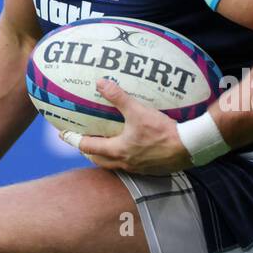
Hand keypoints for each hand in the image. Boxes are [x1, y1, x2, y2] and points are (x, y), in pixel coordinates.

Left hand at [66, 78, 190, 175]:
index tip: (63, 135)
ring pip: (113, 165)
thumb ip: (118, 97)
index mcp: (117, 150)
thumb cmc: (162, 131)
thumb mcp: (138, 111)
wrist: (189, 147)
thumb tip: (101, 83)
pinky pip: (129, 166)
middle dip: (87, 151)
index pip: (88, 146)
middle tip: (82, 141)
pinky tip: (129, 149)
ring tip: (102, 145)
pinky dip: (121, 158)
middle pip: (98, 160)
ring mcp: (137, 169)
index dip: (74, 140)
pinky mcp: (150, 169)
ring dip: (104, 156)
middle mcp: (124, 163)